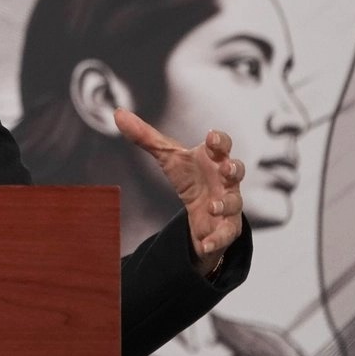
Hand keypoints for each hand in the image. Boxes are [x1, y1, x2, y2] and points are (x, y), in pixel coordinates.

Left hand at [114, 107, 244, 274]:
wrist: (201, 212)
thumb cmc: (190, 176)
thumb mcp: (167, 157)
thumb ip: (145, 136)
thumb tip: (118, 112)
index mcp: (213, 159)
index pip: (222, 145)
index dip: (220, 140)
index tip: (211, 137)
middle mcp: (226, 180)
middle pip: (236, 171)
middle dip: (234, 168)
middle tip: (226, 168)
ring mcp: (229, 204)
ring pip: (235, 203)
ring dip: (226, 204)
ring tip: (213, 206)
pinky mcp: (227, 228)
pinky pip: (226, 234)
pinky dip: (216, 239)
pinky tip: (205, 243)